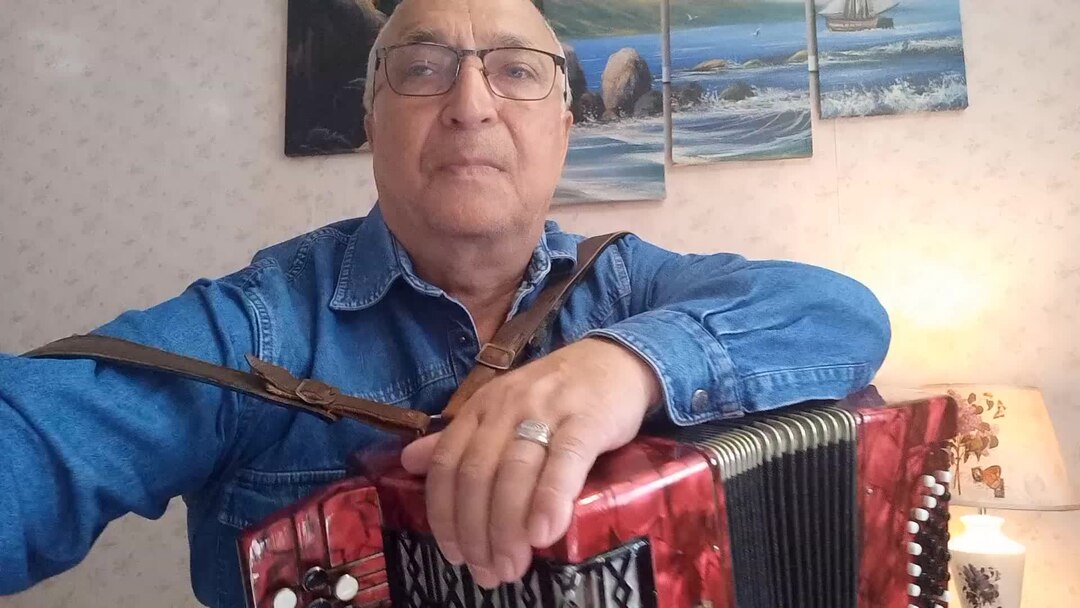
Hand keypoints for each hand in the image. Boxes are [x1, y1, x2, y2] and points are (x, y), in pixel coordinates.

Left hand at [399, 337, 660, 587]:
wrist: (616, 360)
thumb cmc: (557, 394)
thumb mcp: (502, 409)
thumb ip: (459, 438)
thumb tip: (409, 462)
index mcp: (481, 407)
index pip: (447, 464)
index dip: (444, 515)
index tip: (454, 555)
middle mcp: (506, 406)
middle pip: (476, 475)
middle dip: (476, 532)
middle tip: (488, 573)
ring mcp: (547, 411)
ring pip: (513, 472)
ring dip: (507, 528)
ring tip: (512, 566)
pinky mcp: (587, 419)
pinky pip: (563, 462)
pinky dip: (549, 500)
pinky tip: (544, 534)